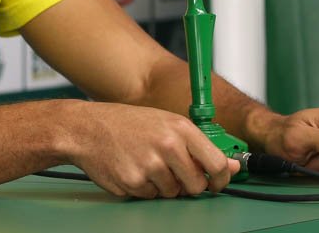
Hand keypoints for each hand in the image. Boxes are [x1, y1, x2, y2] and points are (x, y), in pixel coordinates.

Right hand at [70, 103, 239, 198]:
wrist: (85, 128)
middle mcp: (167, 146)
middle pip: (196, 185)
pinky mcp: (133, 182)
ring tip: (144, 162)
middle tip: (171, 170)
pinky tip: (131, 167)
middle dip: (187, 184)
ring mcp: (149, 166)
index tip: (217, 183)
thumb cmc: (125, 123)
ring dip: (161, 184)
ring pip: (171, 193)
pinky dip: (142, 187)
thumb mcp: (164, 123)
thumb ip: (198, 145)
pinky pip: (149, 196)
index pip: (217, 163)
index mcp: (179, 128)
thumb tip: (232, 165)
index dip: (221, 179)